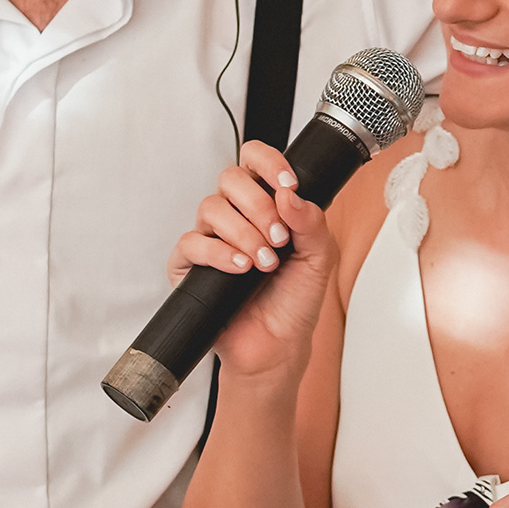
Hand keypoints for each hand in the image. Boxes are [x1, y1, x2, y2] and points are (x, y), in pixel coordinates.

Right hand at [171, 139, 333, 385]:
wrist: (277, 346)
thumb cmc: (295, 302)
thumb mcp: (319, 258)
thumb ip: (311, 222)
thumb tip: (289, 194)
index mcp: (266, 205)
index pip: (255, 161)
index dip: (269, 163)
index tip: (288, 184)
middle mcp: (236, 216)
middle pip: (231, 179)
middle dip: (259, 207)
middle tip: (279, 238)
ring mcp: (211, 238)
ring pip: (211, 208)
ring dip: (244, 234)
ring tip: (264, 262)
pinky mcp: (189, 265)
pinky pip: (192, 242)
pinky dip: (219, 253)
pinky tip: (241, 268)